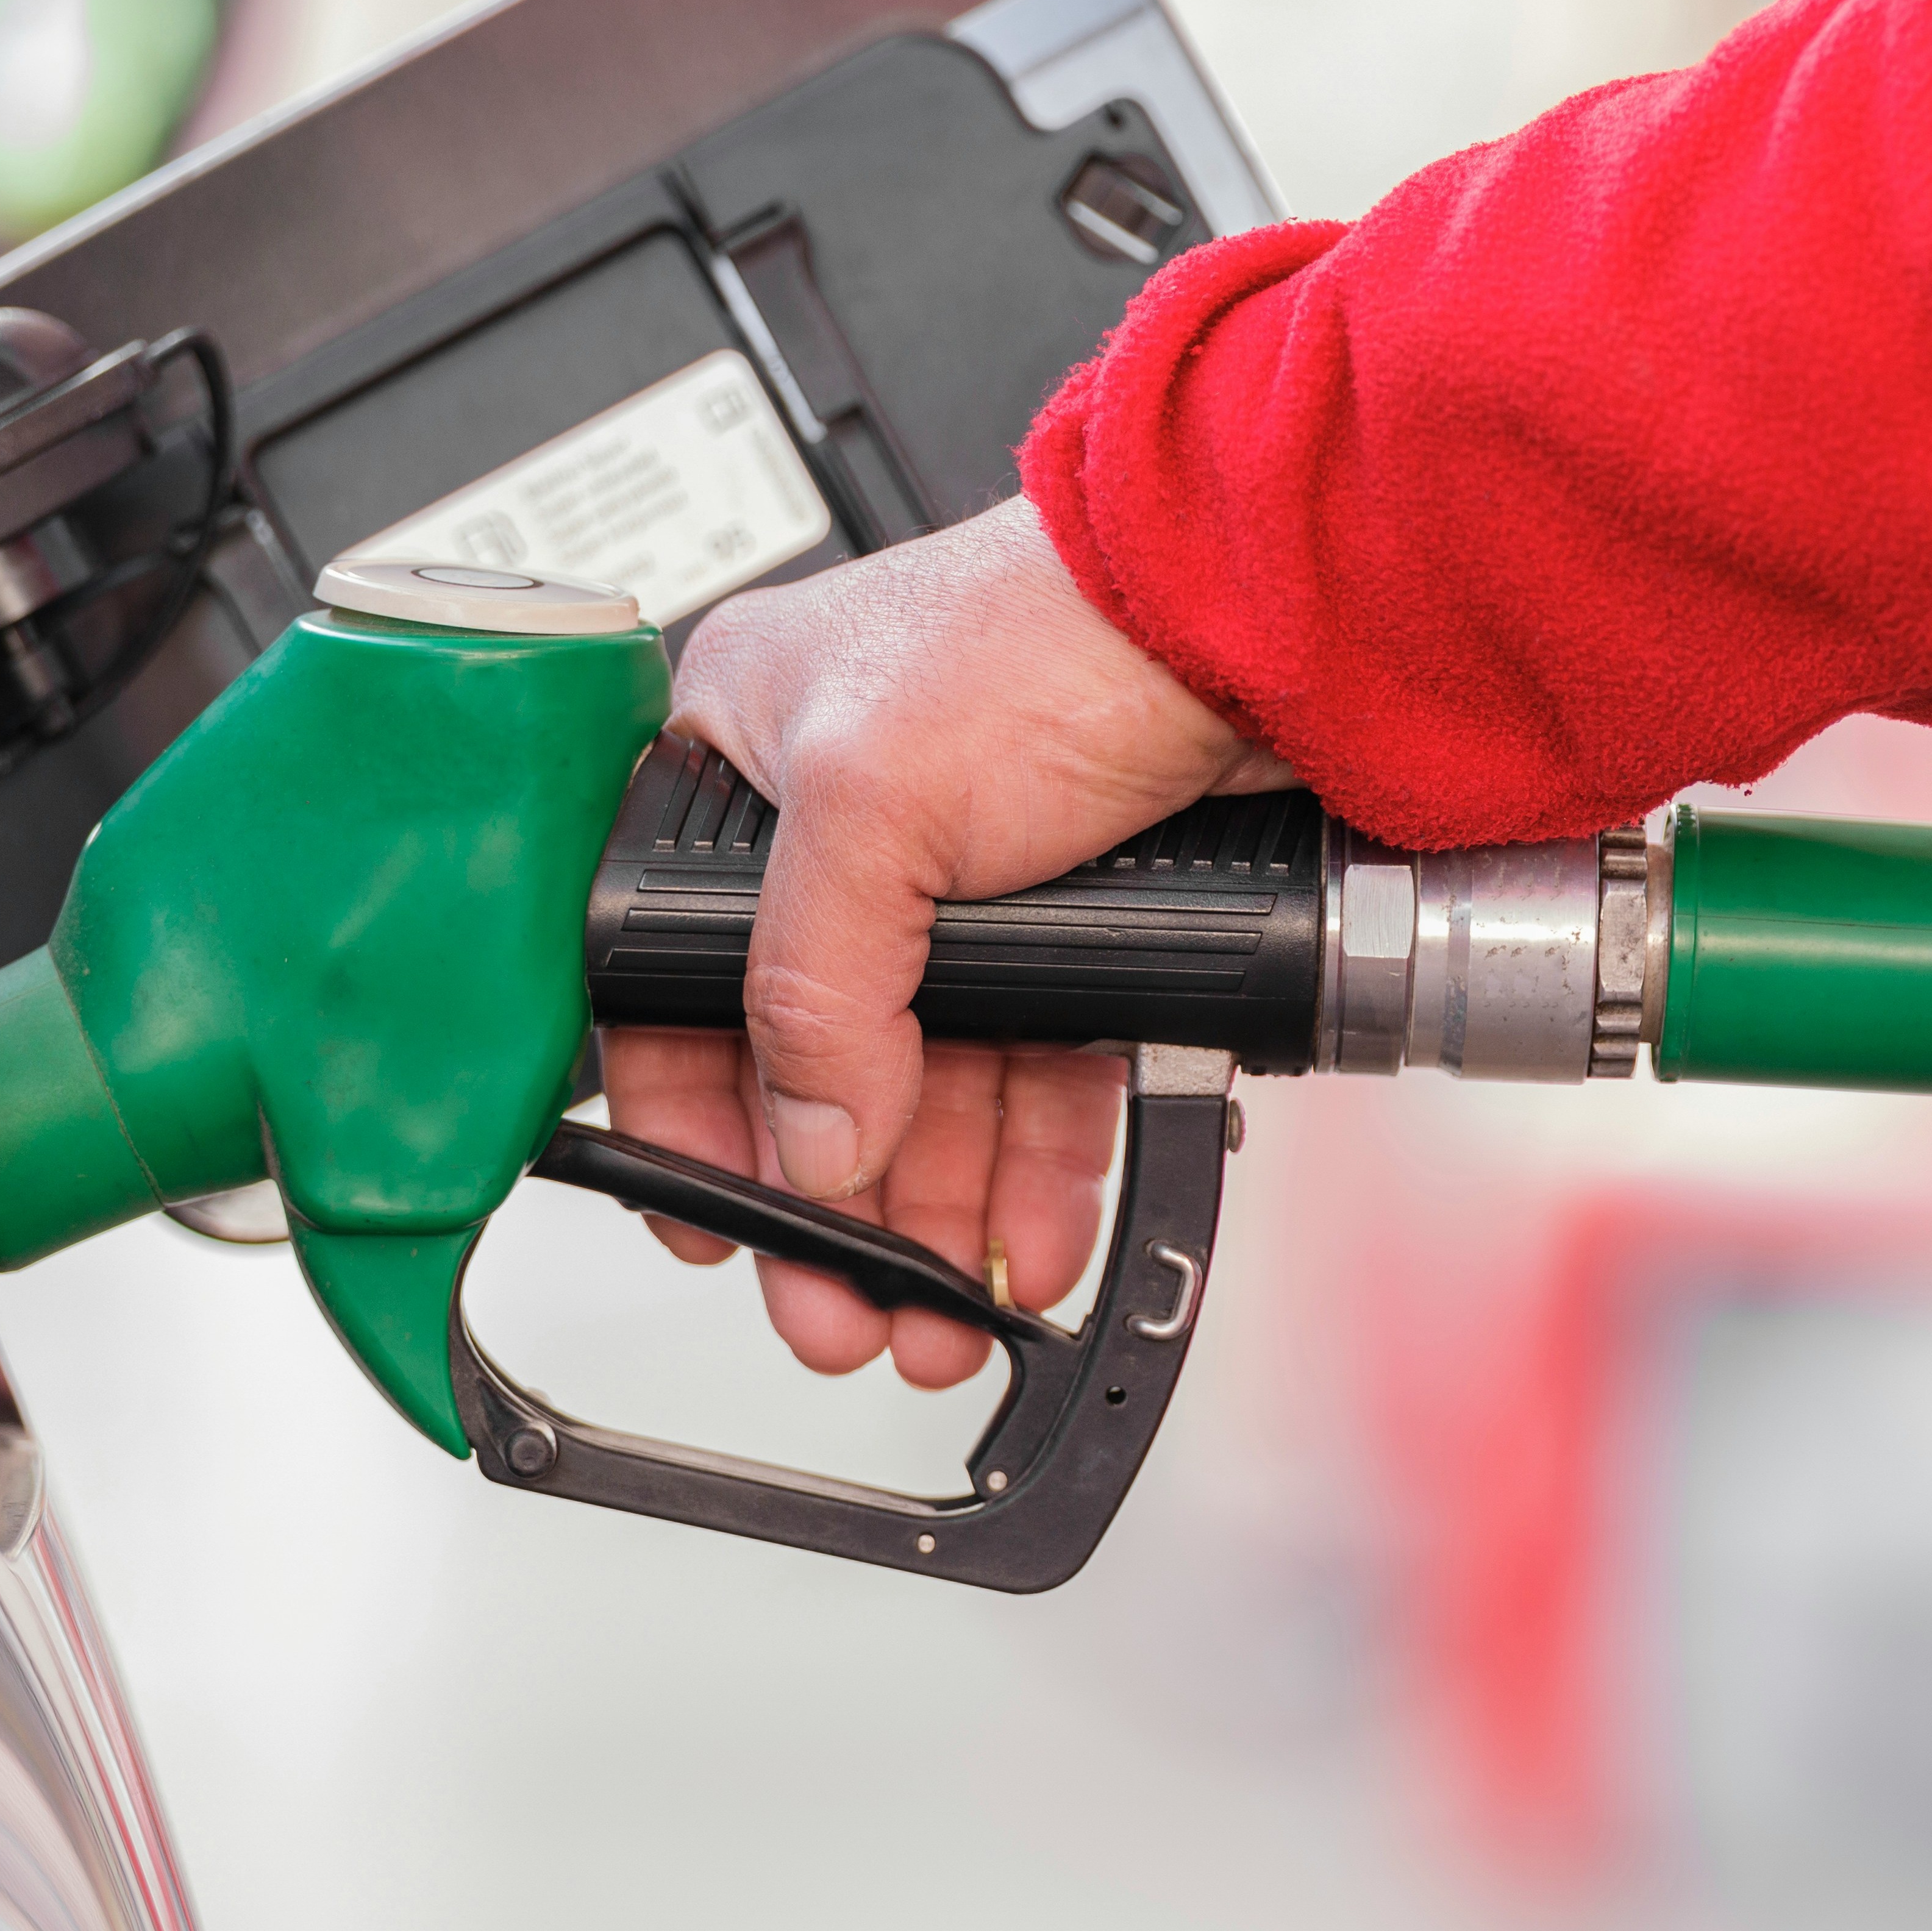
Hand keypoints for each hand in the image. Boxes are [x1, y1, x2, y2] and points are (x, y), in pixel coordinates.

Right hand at [594, 500, 1285, 1384]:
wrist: (1257, 616)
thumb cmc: (1050, 624)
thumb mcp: (871, 801)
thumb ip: (813, 985)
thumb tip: (809, 1139)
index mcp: (740, 759)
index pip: (673, 980)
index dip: (690, 1116)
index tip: (715, 1226)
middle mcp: (846, 827)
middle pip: (812, 1061)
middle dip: (831, 1207)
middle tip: (841, 1310)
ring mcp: (966, 879)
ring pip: (930, 1087)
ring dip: (928, 1212)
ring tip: (932, 1314)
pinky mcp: (1076, 919)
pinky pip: (1037, 1075)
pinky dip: (1029, 1166)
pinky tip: (1026, 1240)